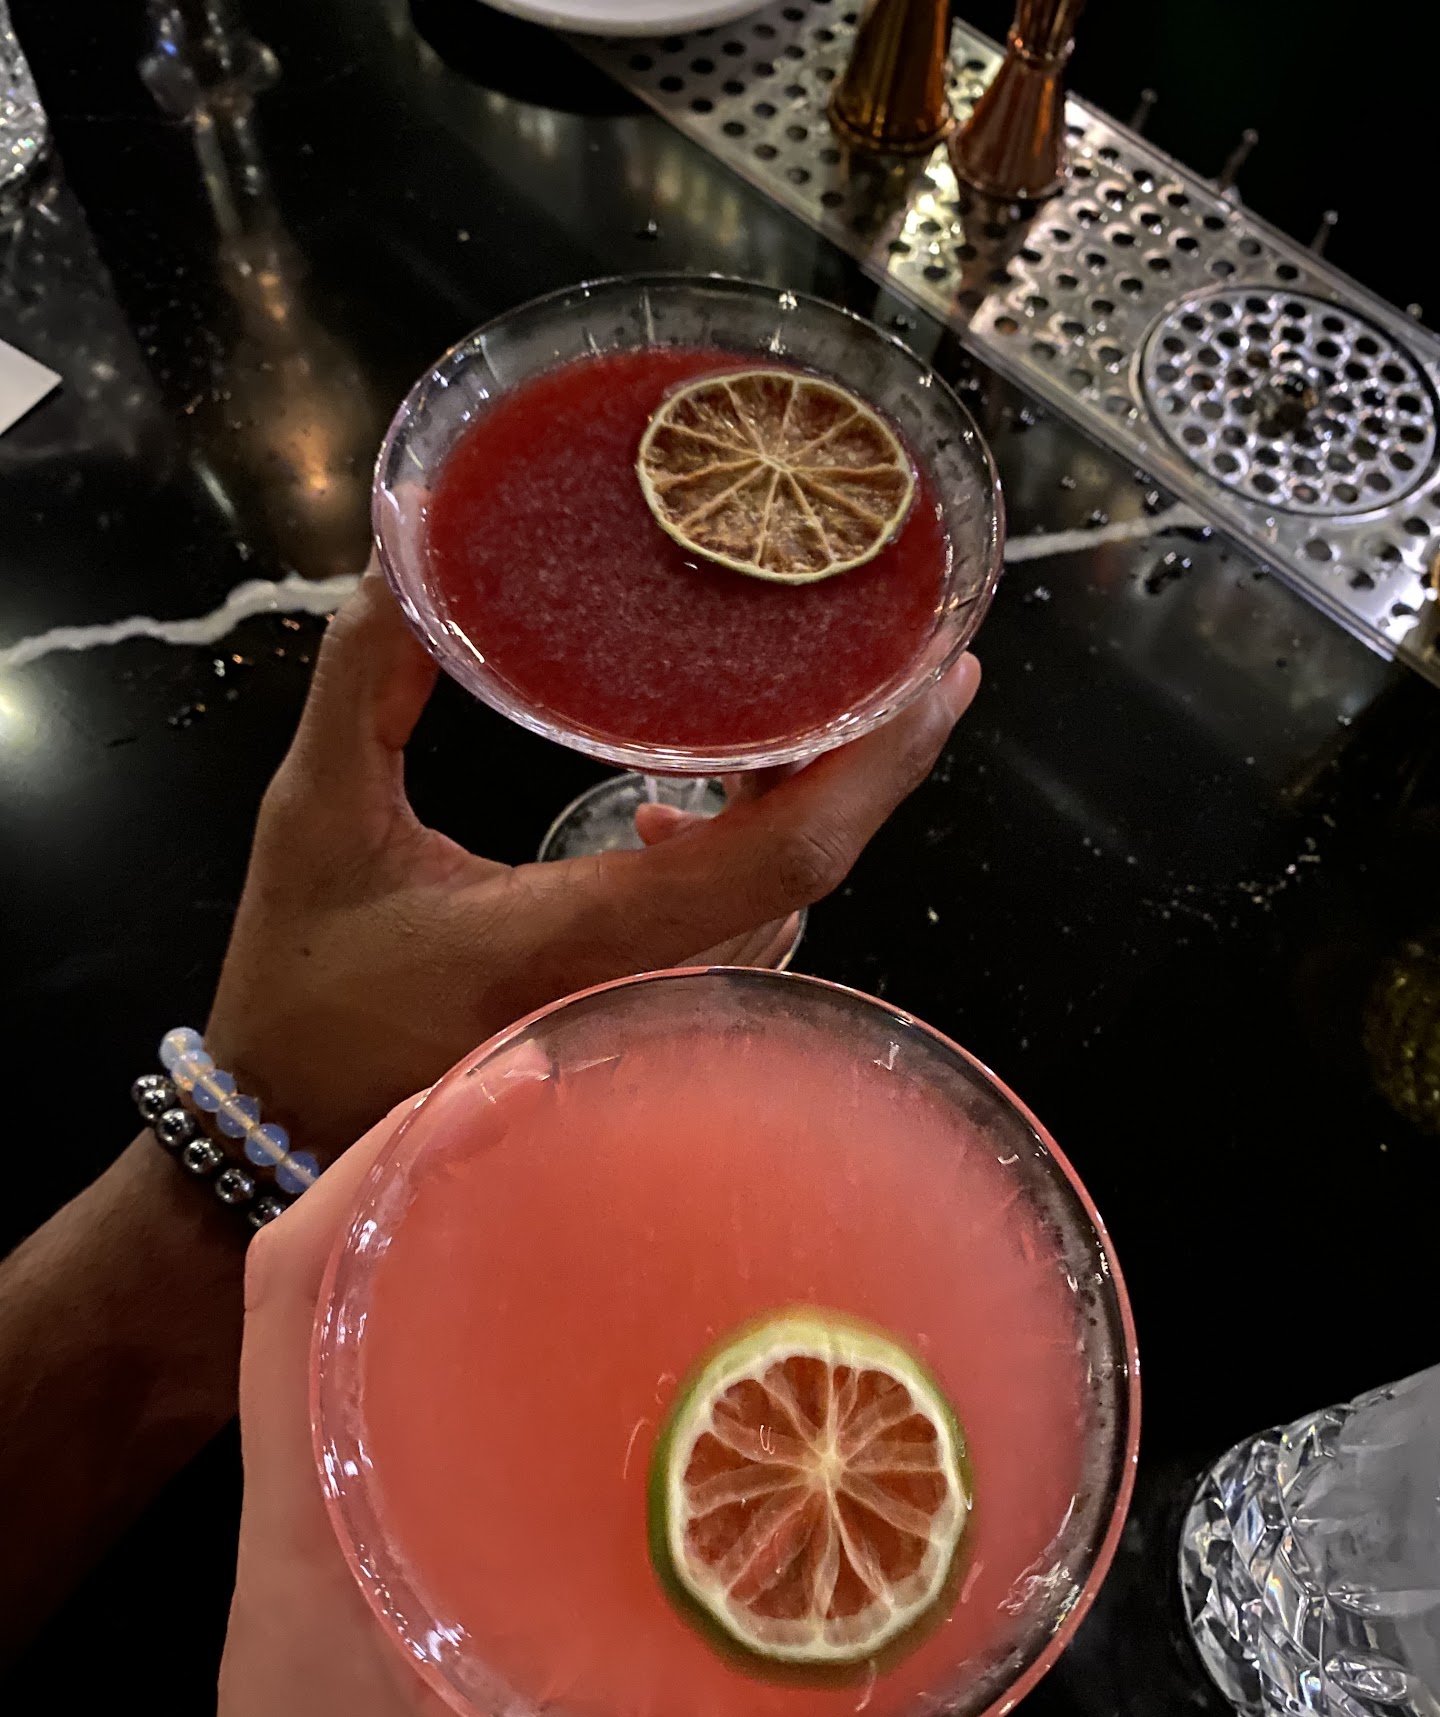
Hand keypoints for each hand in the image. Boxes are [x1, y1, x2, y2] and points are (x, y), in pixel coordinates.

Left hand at [175, 1107, 914, 1716]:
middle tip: (586, 1096)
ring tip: (604, 1169)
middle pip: (348, 1265)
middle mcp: (319, 1493)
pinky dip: (503, 1330)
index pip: (296, 1291)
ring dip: (474, 1229)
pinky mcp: (395, 1542)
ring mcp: (350, 1511)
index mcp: (309, 1541)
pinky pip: (432, 1396)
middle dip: (449, 1159)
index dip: (383, 1163)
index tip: (499, 1082)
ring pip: (386, 1318)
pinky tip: (612, 1332)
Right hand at [206, 565, 980, 1159]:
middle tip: (886, 644)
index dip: (874, 767)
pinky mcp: (639, 1020)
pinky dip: (751, 850)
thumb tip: (410, 545)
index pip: (779, 857)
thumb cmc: (305, 986)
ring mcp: (650, 1016)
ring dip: (802, 796)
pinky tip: (685, 801)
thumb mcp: (318, 815)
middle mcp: (642, 987)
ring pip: (784, 904)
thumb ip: (367, 676)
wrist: (286, 1128)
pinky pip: (742, 931)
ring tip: (789, 692)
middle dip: (863, 754)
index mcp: (580, 936)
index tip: (936, 677)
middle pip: (809, 869)